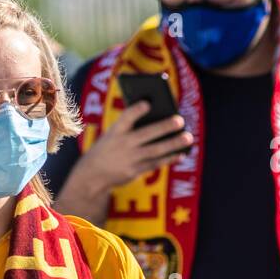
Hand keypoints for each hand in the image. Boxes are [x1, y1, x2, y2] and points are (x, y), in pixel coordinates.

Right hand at [70, 100, 191, 193]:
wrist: (92, 175)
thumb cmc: (108, 148)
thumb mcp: (112, 135)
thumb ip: (130, 127)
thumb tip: (161, 120)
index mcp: (115, 132)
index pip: (125, 118)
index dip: (136, 110)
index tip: (148, 103)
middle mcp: (122, 145)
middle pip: (146, 134)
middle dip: (164, 127)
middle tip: (180, 120)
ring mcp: (128, 160)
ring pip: (155, 150)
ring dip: (173, 144)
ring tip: (188, 137)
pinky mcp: (134, 172)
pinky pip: (155, 164)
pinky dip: (169, 158)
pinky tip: (180, 153)